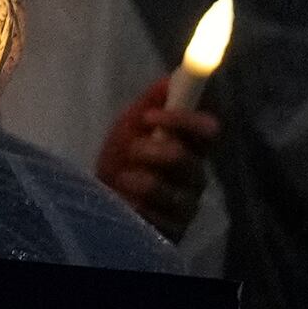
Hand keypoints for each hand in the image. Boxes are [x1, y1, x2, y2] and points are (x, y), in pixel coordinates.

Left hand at [97, 69, 218, 238]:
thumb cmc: (120, 159)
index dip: (184, 121)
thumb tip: (171, 76)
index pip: (208, 131)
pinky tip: (127, 202)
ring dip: (141, 180)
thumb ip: (150, 105)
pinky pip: (160, 218)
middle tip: (130, 152)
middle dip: (153, 152)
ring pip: (173, 191)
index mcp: (190, 148)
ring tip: (123, 179)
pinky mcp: (174, 231)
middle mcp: (195, 176)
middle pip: (190, 160)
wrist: (99, 199)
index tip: (149, 117)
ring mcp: (187, 206)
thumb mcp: (129, 128)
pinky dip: (136, 206)